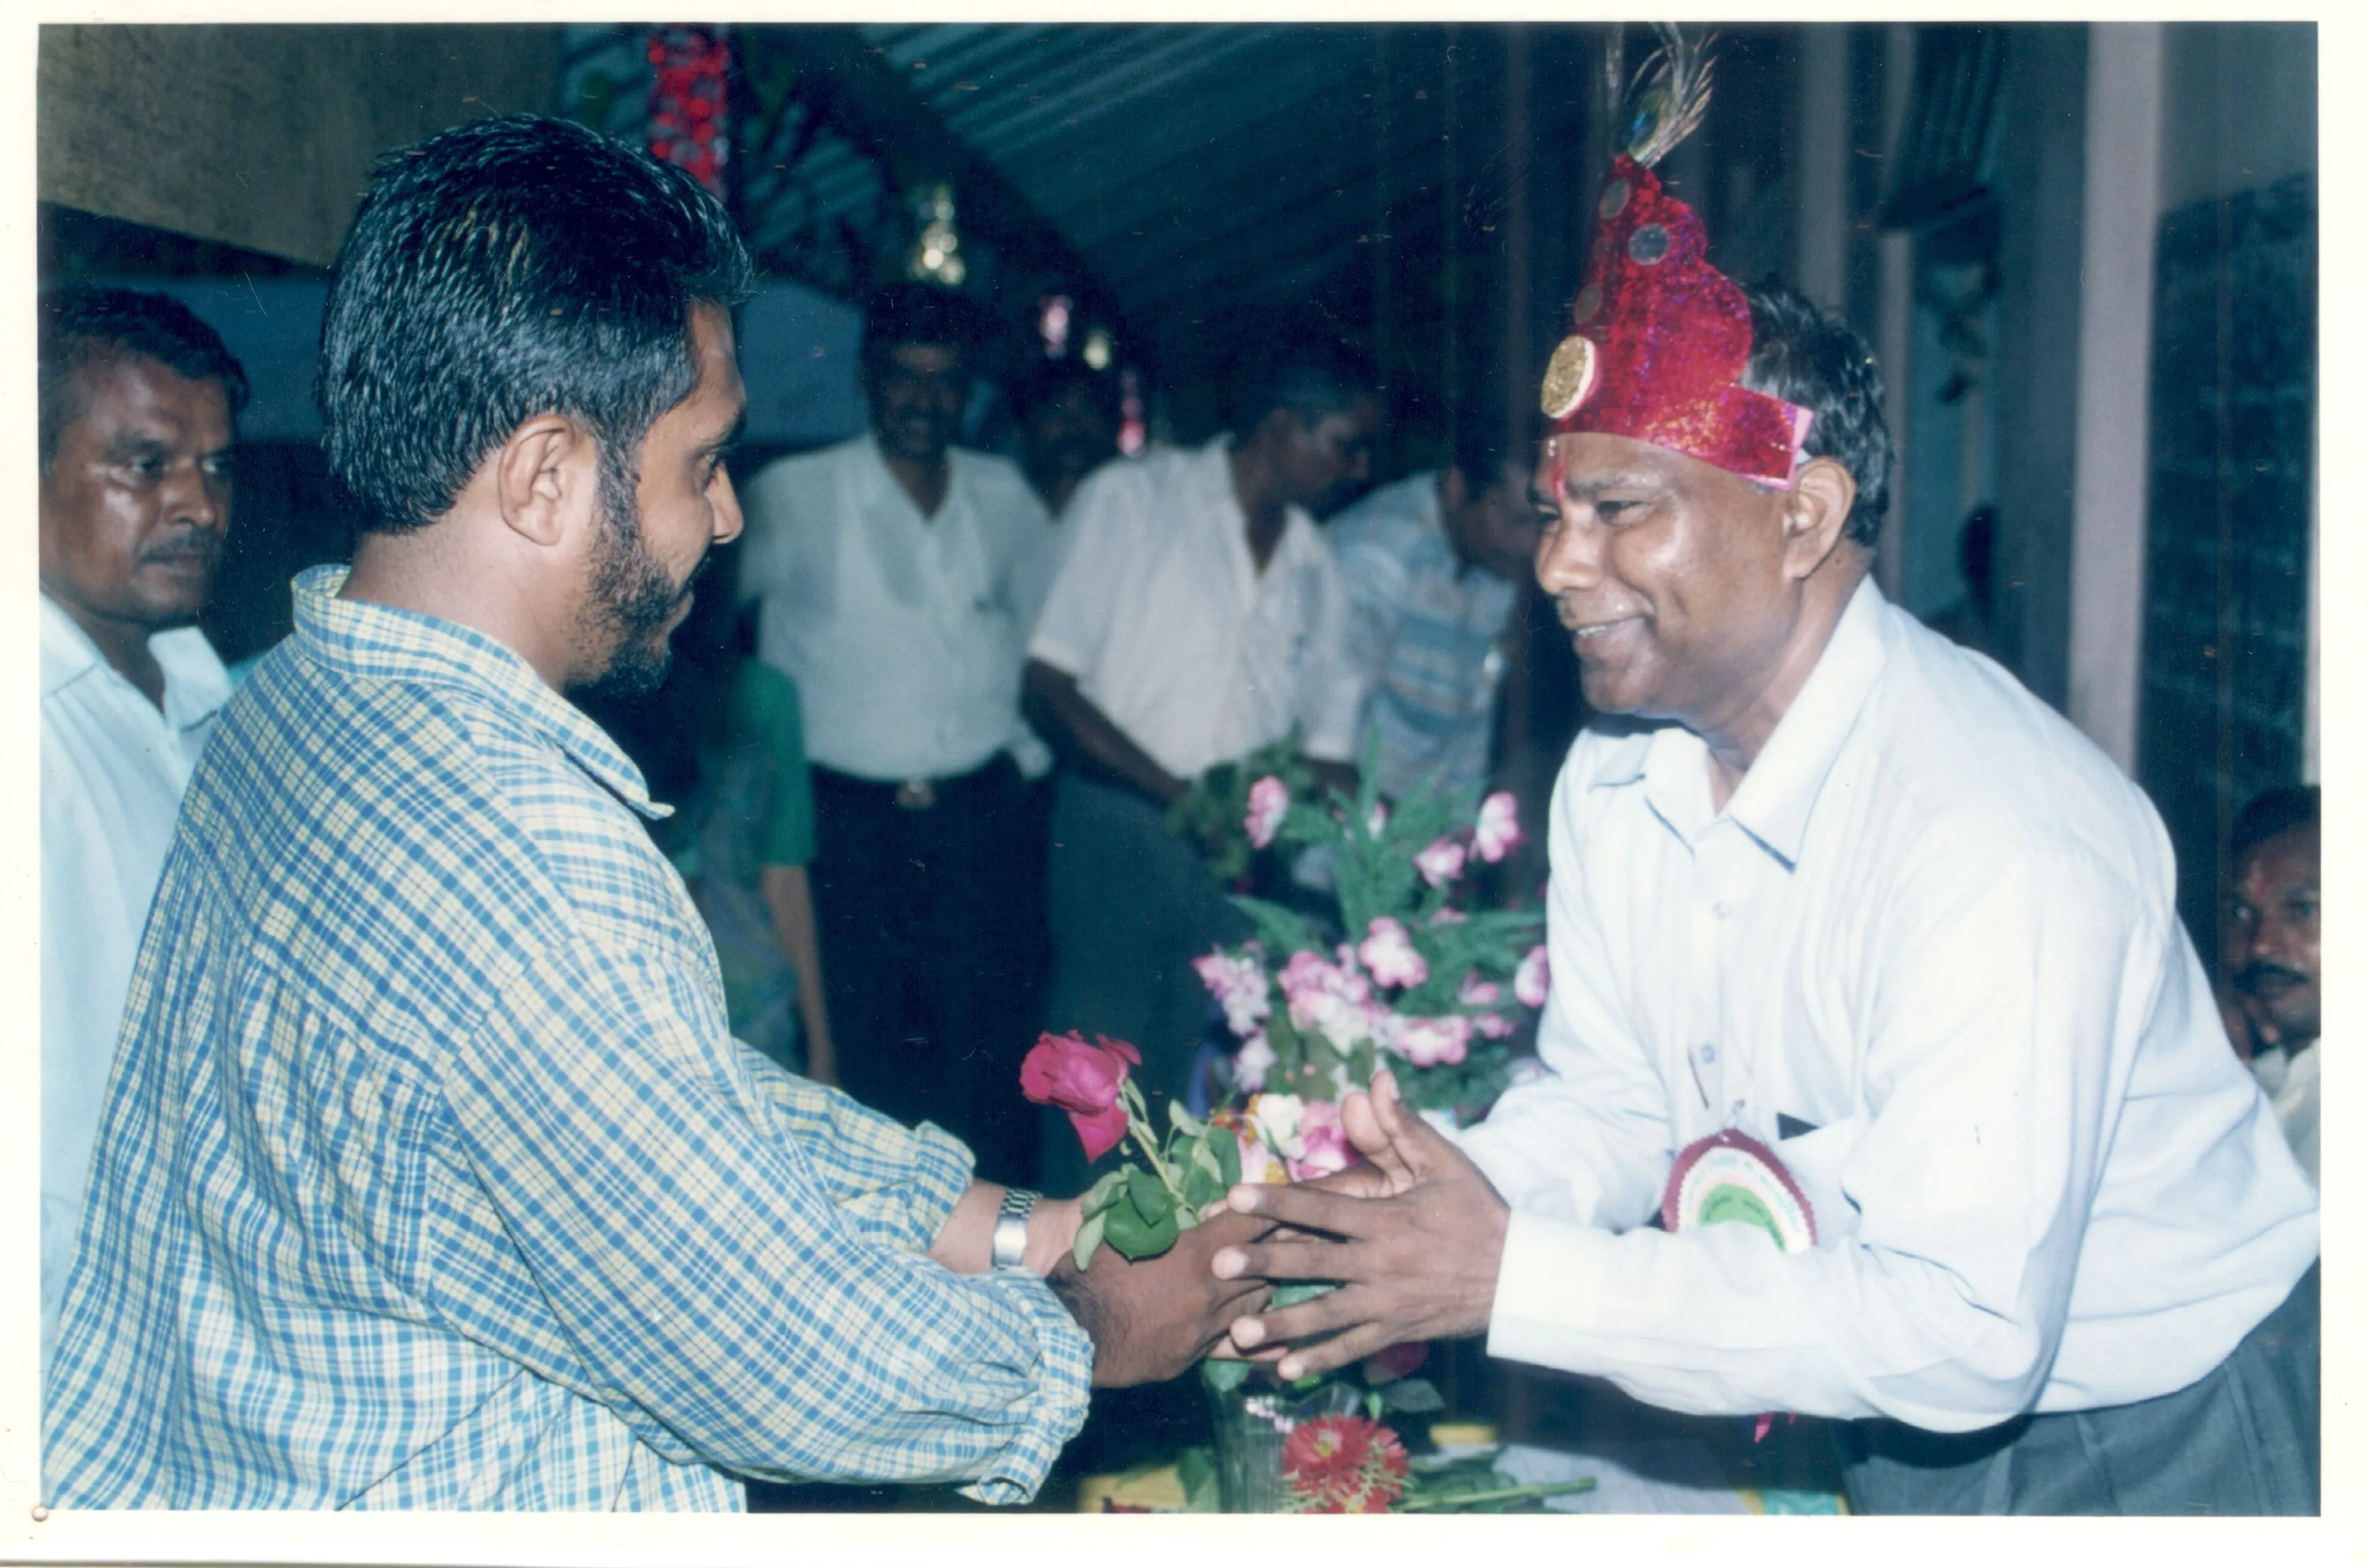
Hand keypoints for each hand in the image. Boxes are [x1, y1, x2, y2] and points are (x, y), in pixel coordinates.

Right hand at [1051, 1207, 1274, 1386]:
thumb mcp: (1123, 1232)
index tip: (1295, 1201)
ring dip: (1267, 1287)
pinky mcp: (1193, 1356)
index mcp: (1194, 1255)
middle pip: (1264, 1267)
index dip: (1274, 1210)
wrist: (1066, 1334)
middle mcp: (1209, 1292)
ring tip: (1278, 1276)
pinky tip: (1281, 1342)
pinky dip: (1260, 1340)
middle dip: (1281, 1248)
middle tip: (1300, 1237)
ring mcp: (1204, 1329)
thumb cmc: (1089, 1274)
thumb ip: (1164, 1221)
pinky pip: (1239, 1347)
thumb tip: (1184, 1205)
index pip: (1249, 1225)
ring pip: (1256, 1305)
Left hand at [1209, 1070, 1507, 1380]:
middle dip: (1263, 1264)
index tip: (1234, 1197)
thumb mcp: (1445, 1163)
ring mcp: (1386, 1304)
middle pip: (1313, 1263)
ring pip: (1325, 1316)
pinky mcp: (1396, 1332)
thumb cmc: (1477, 1213)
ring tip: (1237, 1333)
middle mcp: (1380, 1264)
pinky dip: (1318, 1360)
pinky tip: (1283, 1370)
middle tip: (1218, 1265)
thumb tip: (1377, 1080)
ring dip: (1280, 1325)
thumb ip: (1403, 1126)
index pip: (1323, 1208)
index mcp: (1386, 1220)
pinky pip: (1352, 1348)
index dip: (1277, 1202)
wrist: (1519, 1277)